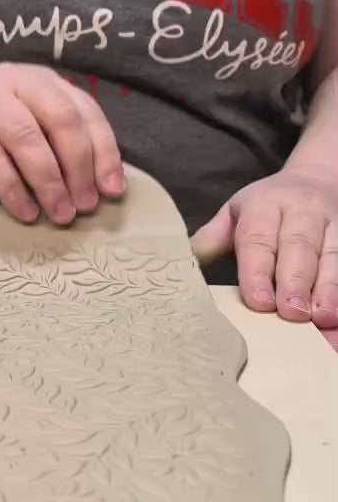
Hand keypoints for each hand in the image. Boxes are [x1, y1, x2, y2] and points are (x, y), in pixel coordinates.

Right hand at [0, 63, 123, 223]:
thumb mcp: (33, 142)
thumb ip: (62, 154)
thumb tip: (103, 190)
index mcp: (44, 83)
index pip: (85, 112)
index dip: (104, 152)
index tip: (112, 191)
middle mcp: (16, 80)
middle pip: (60, 118)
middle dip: (79, 167)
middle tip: (85, 206)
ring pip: (25, 136)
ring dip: (48, 180)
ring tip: (60, 214)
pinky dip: (12, 189)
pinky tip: (26, 212)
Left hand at [192, 168, 337, 345]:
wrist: (317, 178)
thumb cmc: (267, 208)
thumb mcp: (235, 213)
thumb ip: (212, 238)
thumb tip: (179, 263)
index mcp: (266, 206)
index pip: (259, 240)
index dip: (258, 272)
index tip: (259, 302)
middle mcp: (303, 213)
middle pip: (300, 248)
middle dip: (297, 283)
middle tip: (292, 314)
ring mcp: (333, 226)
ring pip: (333, 257)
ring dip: (329, 289)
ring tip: (323, 319)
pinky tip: (336, 322)